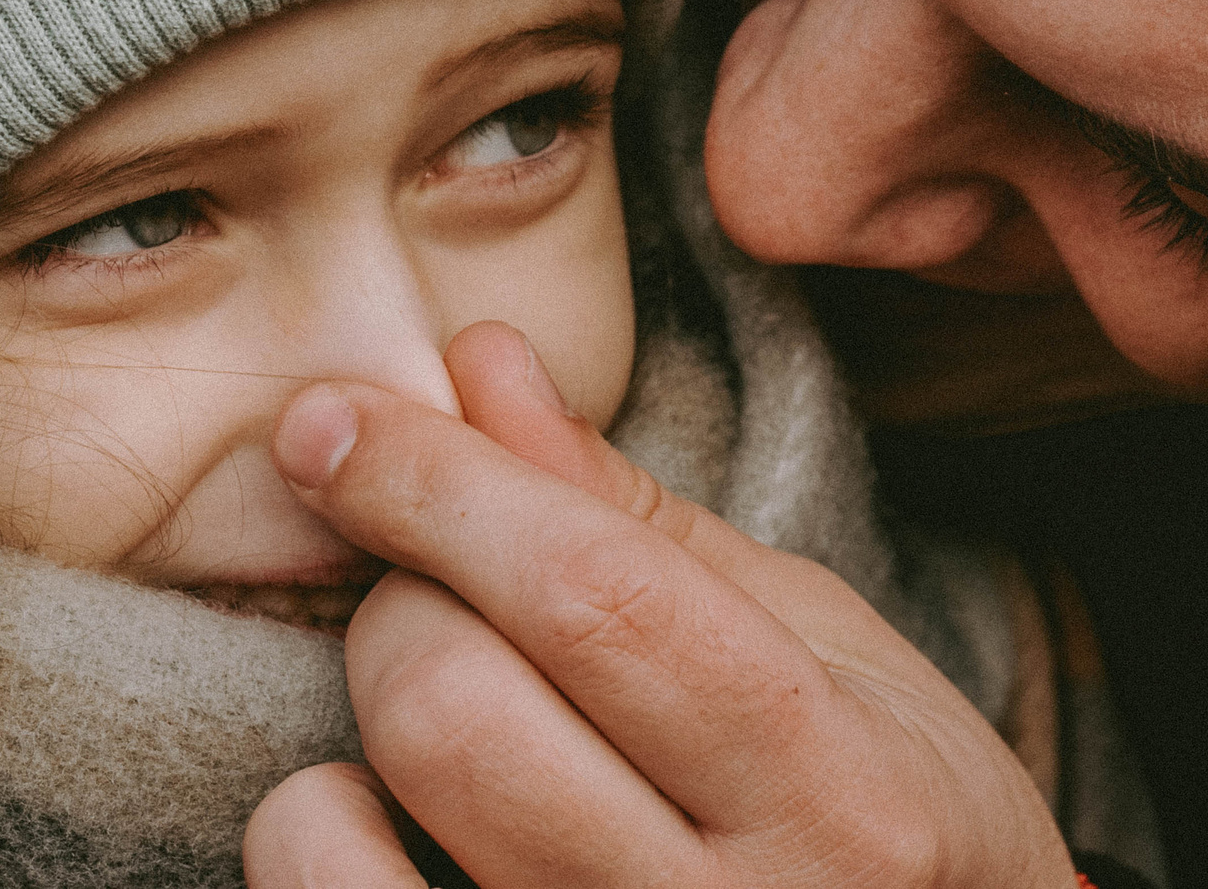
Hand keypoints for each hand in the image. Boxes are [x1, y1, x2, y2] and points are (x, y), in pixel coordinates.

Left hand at [242, 321, 1077, 888]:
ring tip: (442, 714)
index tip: (333, 418)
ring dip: (355, 729)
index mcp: (831, 788)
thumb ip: (633, 515)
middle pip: (453, 708)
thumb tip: (482, 365)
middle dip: (405, 600)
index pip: (594, 598)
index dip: (438, 486)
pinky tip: (380, 821)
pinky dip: (317, 841)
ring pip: (363, 832)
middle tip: (449, 592)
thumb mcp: (812, 645)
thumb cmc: (889, 818)